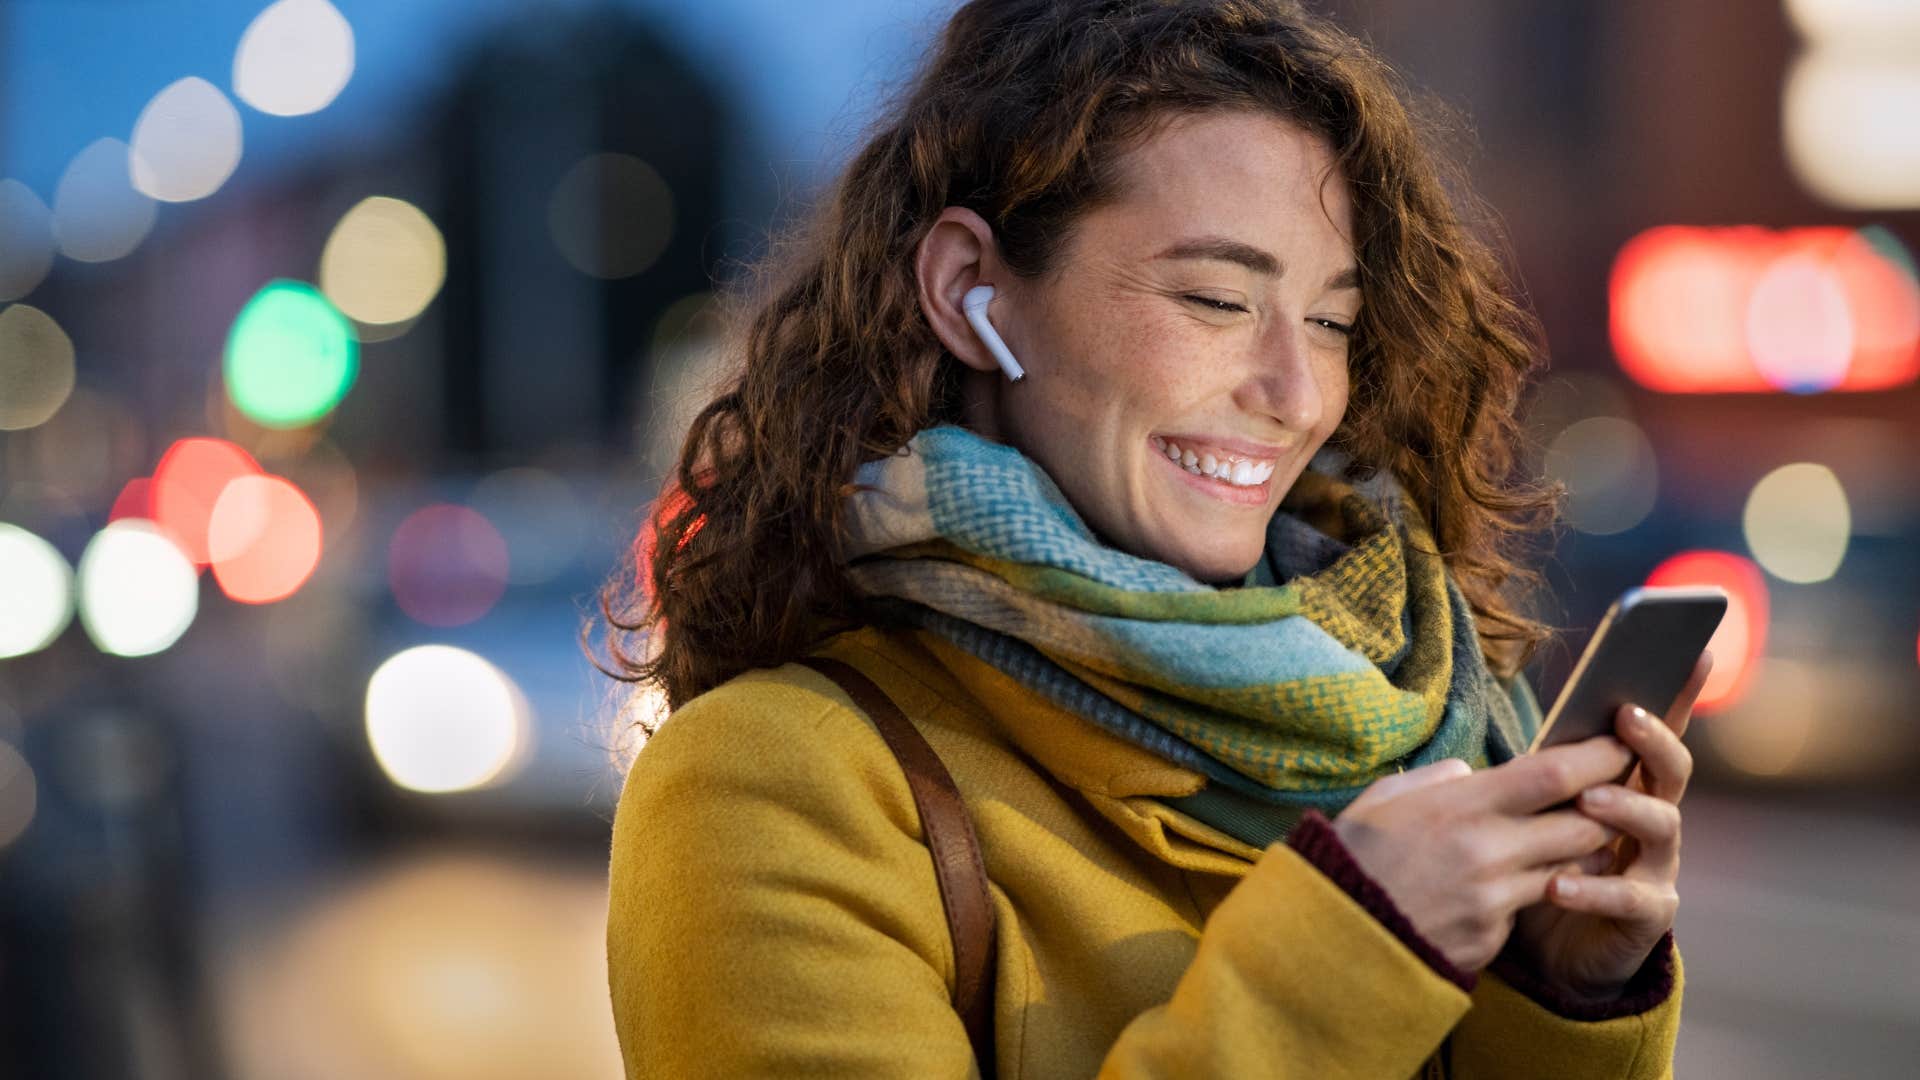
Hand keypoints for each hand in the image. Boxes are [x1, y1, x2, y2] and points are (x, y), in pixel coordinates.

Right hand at [1330, 735, 1634, 973]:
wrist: (1326, 939)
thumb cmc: (1350, 859)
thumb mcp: (1384, 802)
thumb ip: (1434, 781)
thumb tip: (1469, 775)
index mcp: (1460, 807)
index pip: (1554, 774)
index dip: (1598, 756)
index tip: (1620, 742)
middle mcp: (1487, 852)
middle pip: (1583, 824)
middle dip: (1607, 809)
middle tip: (1617, 794)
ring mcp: (1493, 900)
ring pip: (1568, 869)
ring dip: (1578, 853)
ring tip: (1575, 837)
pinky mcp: (1492, 938)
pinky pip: (1528, 907)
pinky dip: (1532, 892)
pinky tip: (1511, 884)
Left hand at [1506, 652, 1711, 999]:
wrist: (1553, 952)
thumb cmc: (1546, 864)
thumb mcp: (1539, 812)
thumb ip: (1543, 776)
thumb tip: (1522, 740)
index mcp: (1628, 784)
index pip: (1655, 731)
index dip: (1678, 691)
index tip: (1693, 649)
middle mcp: (1652, 818)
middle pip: (1671, 769)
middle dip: (1653, 740)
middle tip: (1626, 717)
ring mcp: (1656, 866)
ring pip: (1662, 825)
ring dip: (1627, 807)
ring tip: (1590, 800)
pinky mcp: (1648, 915)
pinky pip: (1630, 897)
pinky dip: (1595, 889)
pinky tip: (1558, 884)